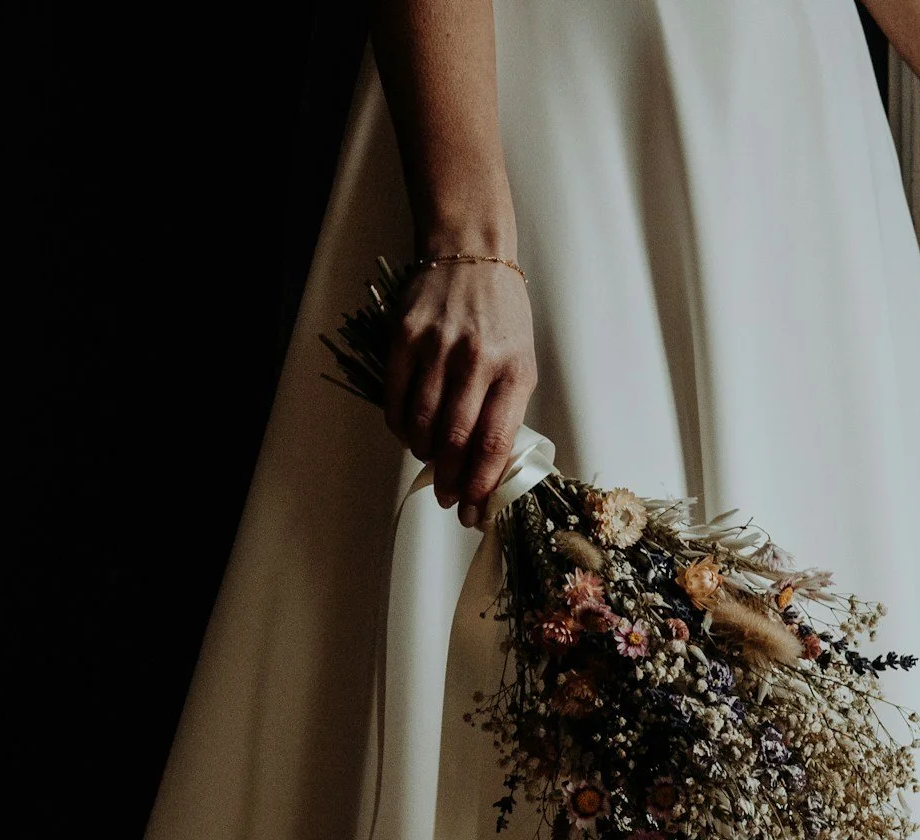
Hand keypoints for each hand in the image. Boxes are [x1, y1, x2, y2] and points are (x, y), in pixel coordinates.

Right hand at [380, 259, 538, 528]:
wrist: (470, 251)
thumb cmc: (502, 313)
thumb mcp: (522, 360)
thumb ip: (506, 408)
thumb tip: (486, 464)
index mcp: (514, 372)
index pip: (495, 443)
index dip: (481, 485)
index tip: (474, 509)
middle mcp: (477, 361)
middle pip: (456, 441)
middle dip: (450, 481)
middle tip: (447, 498)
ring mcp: (438, 348)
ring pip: (422, 423)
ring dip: (424, 455)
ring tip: (430, 463)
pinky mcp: (406, 336)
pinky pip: (396, 398)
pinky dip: (401, 426)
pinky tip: (409, 434)